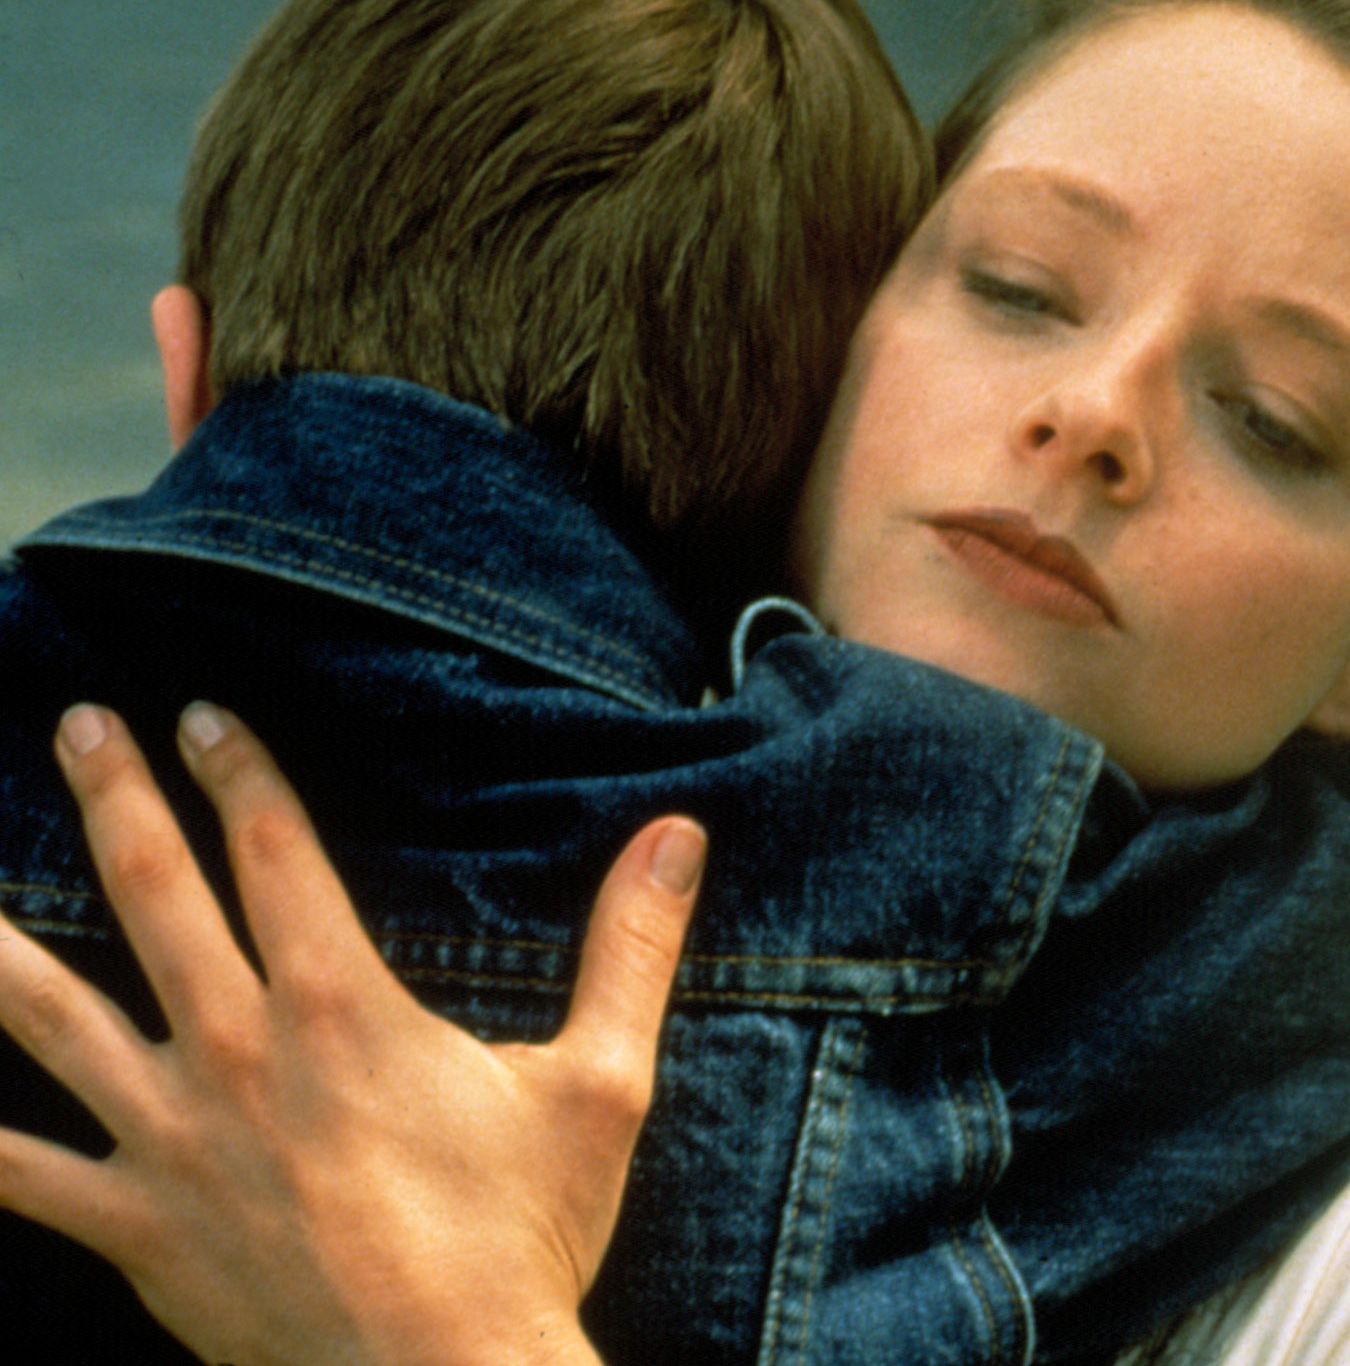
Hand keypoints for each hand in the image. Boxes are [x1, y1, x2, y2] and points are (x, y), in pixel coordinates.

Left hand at [0, 703, 706, 1365]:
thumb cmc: (520, 1239)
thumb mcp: (600, 1086)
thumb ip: (631, 952)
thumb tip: (679, 838)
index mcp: (341, 1009)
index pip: (276, 851)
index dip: (238, 771)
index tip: (201, 712)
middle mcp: (237, 1055)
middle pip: (155, 896)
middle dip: (116, 797)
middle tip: (80, 724)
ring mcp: (170, 1143)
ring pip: (51, 1019)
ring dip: (0, 939)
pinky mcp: (134, 1227)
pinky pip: (20, 1176)